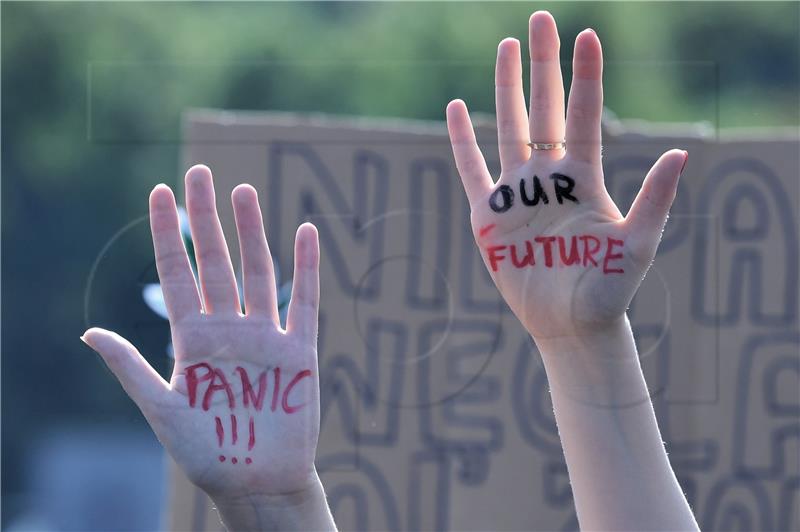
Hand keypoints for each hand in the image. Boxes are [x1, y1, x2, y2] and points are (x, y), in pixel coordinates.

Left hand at [82, 165, 321, 503]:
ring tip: (243, 191)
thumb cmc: (207, 452)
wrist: (256, 481)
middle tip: (200, 173)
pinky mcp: (298, 351)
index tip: (160, 191)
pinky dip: (306, 269)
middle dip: (207, 218)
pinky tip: (305, 233)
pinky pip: (303, 302)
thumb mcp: (162, 410)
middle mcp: (227, 329)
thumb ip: (132, 368)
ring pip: (257, 272)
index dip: (168, 233)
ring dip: (251, 232)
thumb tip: (88, 332)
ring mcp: (264, 336)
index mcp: (192, 338)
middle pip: (216, 262)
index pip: (176, 273)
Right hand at [446, 12, 686, 340]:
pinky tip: (457, 108)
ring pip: (509, 128)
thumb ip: (655, 199)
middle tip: (540, 20)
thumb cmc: (608, 290)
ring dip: (506, 87)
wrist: (571, 325)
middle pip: (544, 108)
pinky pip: (472, 169)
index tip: (587, 35)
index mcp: (586, 178)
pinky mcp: (488, 216)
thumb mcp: (638, 245)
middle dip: (543, 64)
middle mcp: (550, 177)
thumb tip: (682, 153)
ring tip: (506, 46)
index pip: (583, 115)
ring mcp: (517, 193)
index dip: (586, 76)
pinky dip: (463, 141)